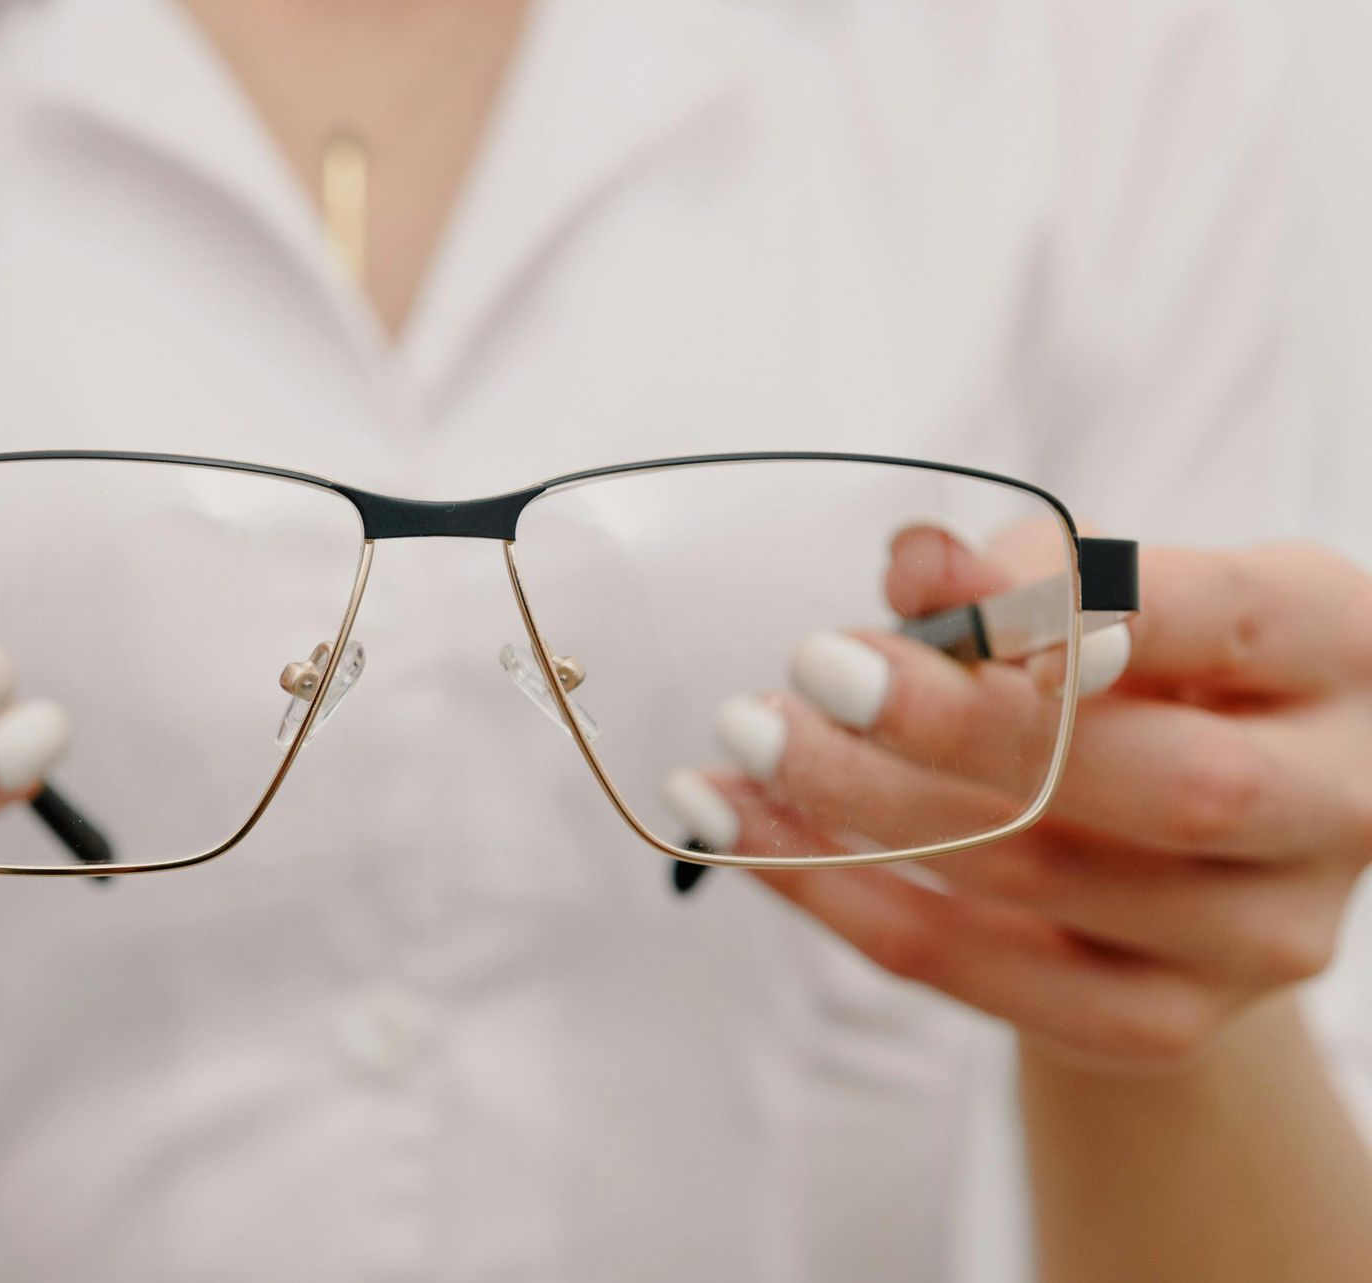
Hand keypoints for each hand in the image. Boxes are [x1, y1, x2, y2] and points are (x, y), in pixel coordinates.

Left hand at [680, 529, 1371, 1074]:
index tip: (926, 592)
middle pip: (1152, 783)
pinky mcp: (1158, 1024)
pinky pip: (964, 969)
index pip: (1221, 623)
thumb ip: (1018, 572)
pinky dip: (831, 892)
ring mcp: (1256, 937)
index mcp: (1334, 652)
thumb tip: (918, 562)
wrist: (1187, 849)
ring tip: (743, 738)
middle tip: (811, 666)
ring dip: (857, 804)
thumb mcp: (1108, 593)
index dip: (1077, 609)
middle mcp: (1334, 804)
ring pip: (1032, 877)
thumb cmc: (1144, 677)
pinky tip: (739, 827)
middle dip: (956, 723)